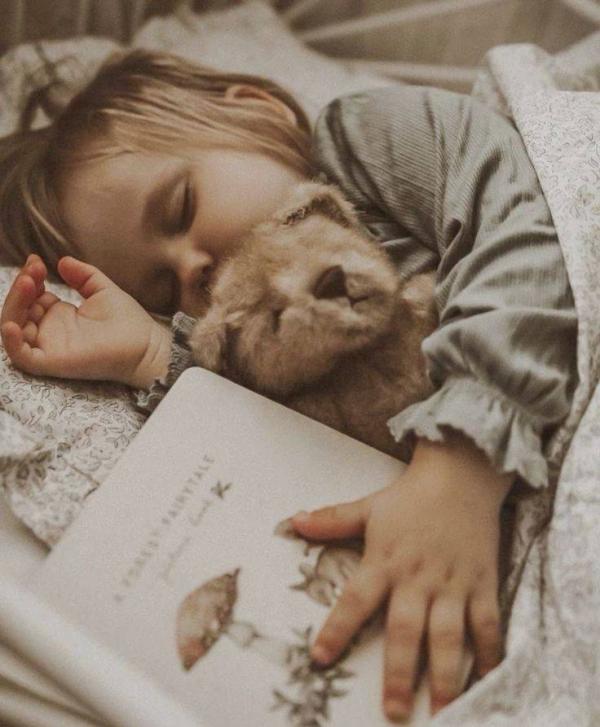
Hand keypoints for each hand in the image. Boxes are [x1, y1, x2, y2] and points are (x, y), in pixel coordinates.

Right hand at [1, 254, 170, 387]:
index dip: (29, 278)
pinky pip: (22, 357)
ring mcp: (50, 348)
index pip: (31, 297)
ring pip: (15, 329)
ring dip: (14, 305)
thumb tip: (63, 261)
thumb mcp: (101, 290)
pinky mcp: (53, 363)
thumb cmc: (128, 323)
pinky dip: (12, 342)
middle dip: (21, 288)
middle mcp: (51, 332)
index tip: (36, 261)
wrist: (146, 345)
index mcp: (60, 316)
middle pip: (19, 311)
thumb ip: (83, 275)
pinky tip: (13, 324)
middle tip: (34, 270)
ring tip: (29, 283)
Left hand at [291, 432, 513, 721]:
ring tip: (442, 712)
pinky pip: (488, 624)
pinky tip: (485, 680)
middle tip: (393, 712)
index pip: (356, 600)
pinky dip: (488, 653)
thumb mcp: (368, 507)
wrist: (462, 475)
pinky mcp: (483, 583)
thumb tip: (292, 522)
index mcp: (386, 561)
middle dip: (399, 673)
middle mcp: (419, 577)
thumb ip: (332, 519)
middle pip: (406, 630)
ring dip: (446, 676)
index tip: (320, 657)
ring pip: (450, 636)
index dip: (337, 629)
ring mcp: (454, 583)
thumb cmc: (411, 496)